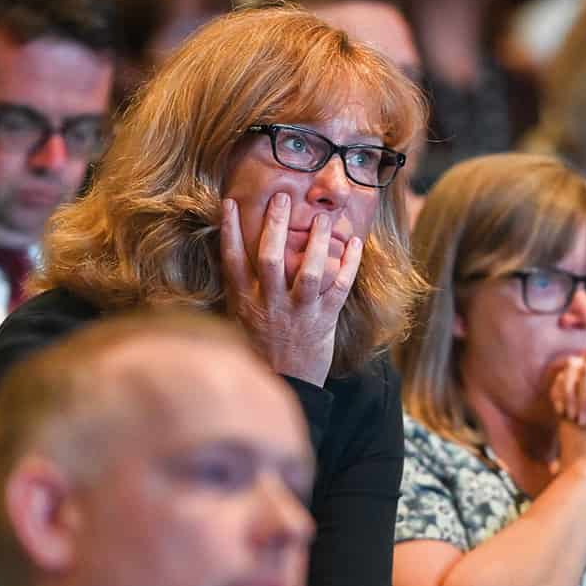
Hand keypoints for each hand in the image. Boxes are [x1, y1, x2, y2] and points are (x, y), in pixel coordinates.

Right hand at [221, 194, 360, 386]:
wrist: (285, 387)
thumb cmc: (261, 352)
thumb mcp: (240, 322)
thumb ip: (240, 292)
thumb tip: (233, 259)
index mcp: (245, 303)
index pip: (233, 261)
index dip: (230, 230)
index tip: (230, 203)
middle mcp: (270, 304)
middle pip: (271, 258)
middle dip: (275, 225)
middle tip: (283, 198)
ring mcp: (298, 313)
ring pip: (310, 272)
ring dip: (318, 243)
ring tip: (324, 219)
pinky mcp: (324, 321)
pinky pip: (339, 289)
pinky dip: (349, 266)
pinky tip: (356, 246)